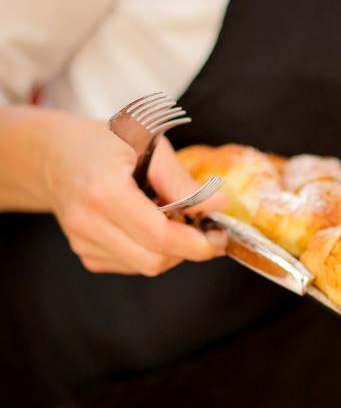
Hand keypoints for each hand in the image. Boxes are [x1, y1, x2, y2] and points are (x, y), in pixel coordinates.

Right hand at [41, 113, 226, 275]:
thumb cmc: (103, 142)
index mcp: (104, 190)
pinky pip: (132, 264)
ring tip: (174, 218)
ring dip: (171, 250)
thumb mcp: (146, 142)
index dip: (195, 242)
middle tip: (206, 228)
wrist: (54, 155)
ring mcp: (82, 241)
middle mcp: (87, 221)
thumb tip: (218, 204)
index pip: (158, 235)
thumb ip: (181, 179)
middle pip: (154, 259)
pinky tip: (149, 225)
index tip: (219, 235)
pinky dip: (151, 250)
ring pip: (145, 266)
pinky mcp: (85, 253)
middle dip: (188, 249)